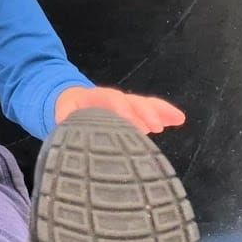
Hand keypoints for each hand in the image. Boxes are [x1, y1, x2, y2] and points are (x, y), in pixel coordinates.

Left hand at [54, 85, 184, 133]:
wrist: (67, 102)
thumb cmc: (66, 115)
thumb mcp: (62, 120)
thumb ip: (67, 128)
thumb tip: (69, 142)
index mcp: (92, 99)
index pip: (110, 101)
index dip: (124, 112)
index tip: (135, 128)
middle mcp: (111, 99)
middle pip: (131, 101)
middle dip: (145, 112)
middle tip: (156, 127)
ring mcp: (123, 103)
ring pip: (143, 103)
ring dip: (160, 111)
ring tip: (177, 119)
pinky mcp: (132, 111)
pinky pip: (149, 109)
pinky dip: (164, 113)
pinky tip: (179, 119)